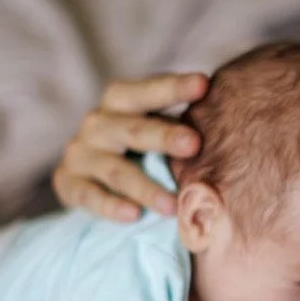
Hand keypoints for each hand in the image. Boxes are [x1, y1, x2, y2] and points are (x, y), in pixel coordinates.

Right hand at [53, 73, 209, 221]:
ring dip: (146, 187)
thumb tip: (231, 127)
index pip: (146, 91)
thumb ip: (179, 126)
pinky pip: (90, 196)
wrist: (84, 172)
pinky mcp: (68, 183)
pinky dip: (111, 206)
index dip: (173, 87)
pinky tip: (134, 216)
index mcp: (121, 101)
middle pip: (133, 129)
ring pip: (116, 170)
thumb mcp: (152, 127)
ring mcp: (81, 154)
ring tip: (174, 205)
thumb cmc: (136, 145)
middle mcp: (98, 123)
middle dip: (164, 136)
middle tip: (195, 144)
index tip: (204, 84)